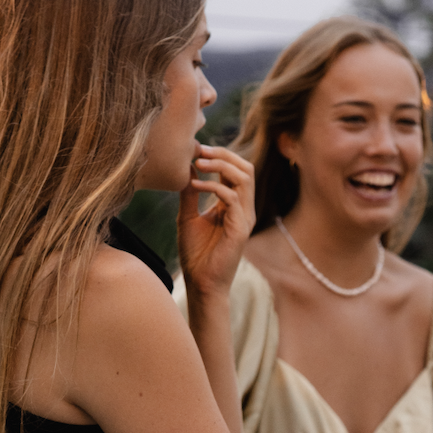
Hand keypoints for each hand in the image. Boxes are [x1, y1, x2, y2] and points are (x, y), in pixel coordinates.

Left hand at [178, 145, 255, 301]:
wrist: (200, 283)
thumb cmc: (196, 254)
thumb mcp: (188, 216)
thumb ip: (190, 193)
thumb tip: (186, 168)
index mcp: (234, 205)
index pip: (235, 170)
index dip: (218, 155)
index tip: (195, 149)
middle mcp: (243, 209)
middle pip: (245, 168)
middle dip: (223, 154)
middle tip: (199, 150)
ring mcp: (244, 218)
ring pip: (244, 178)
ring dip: (220, 165)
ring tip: (198, 163)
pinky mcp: (240, 229)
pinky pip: (233, 198)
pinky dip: (213, 186)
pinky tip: (195, 185)